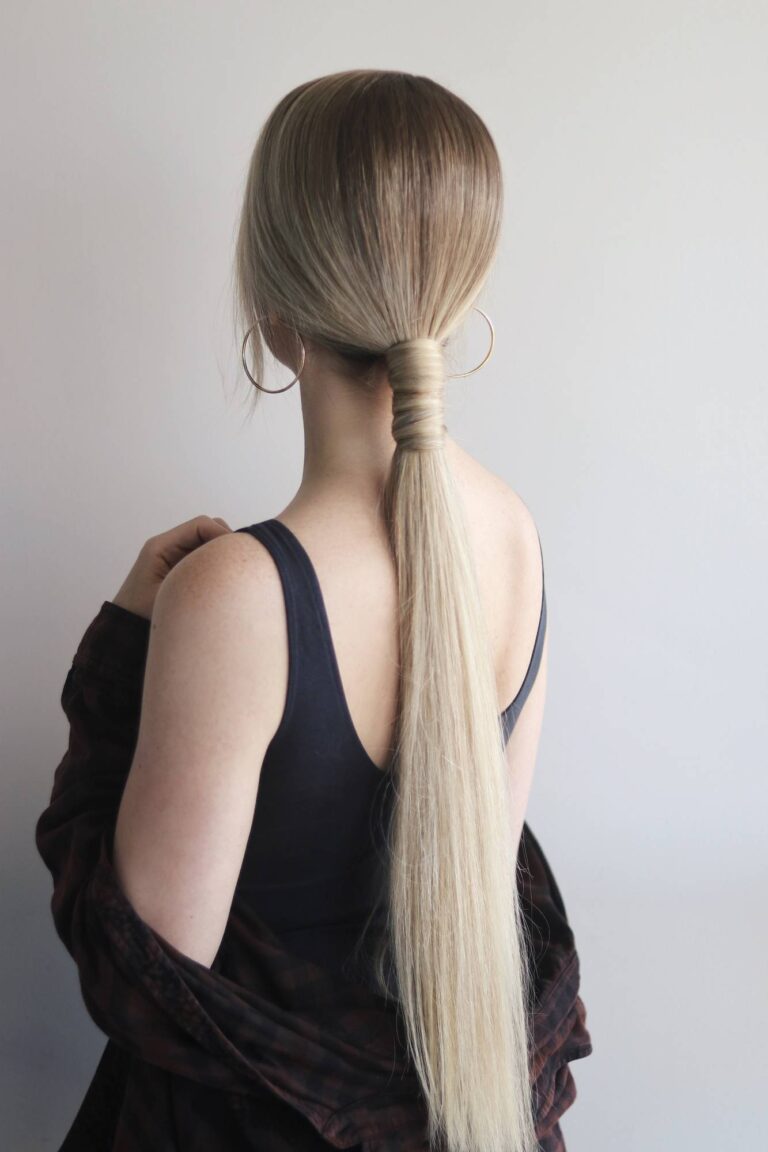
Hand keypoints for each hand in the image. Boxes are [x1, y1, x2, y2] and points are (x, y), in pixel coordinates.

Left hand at [112, 516, 232, 621]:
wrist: (123, 629)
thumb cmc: (140, 616)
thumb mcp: (171, 598)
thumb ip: (198, 582)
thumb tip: (230, 571)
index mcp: (161, 547)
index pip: (201, 525)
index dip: (223, 535)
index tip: (237, 555)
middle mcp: (168, 545)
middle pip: (207, 528)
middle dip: (226, 542)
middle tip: (240, 564)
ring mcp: (174, 555)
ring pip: (208, 541)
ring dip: (222, 553)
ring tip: (234, 573)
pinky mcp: (179, 567)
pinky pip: (203, 556)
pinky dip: (216, 563)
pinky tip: (224, 580)